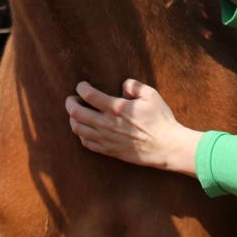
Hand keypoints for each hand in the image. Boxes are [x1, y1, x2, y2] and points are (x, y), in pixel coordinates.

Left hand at [65, 79, 201, 175]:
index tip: (82, 85)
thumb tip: (122, 85)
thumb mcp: (151, 95)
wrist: (166, 146)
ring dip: (72, 119)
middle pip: (77, 113)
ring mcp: (106, 139)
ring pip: (78, 129)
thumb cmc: (160, 119)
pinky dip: (81, 135)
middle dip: (70, 103)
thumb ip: (134, 85)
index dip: (81, 87)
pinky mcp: (109, 151)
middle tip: (71, 99)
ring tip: (76, 113)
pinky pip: (86, 143)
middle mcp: (107, 124)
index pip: (89, 95)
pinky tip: (85, 129)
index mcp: (117, 108)